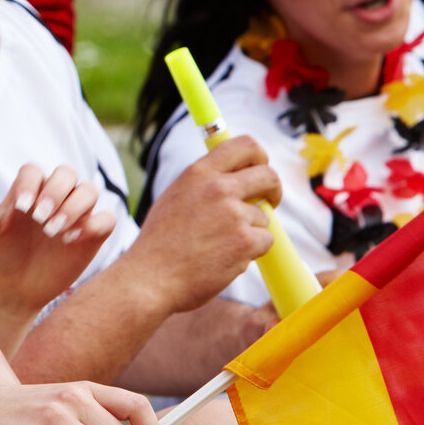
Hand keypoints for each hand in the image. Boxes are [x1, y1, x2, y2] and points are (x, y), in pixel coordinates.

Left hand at [0, 164, 115, 311]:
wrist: (15, 283)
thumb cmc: (0, 251)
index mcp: (29, 188)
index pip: (34, 171)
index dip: (30, 184)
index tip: (22, 208)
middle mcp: (56, 194)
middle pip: (66, 173)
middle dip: (56, 192)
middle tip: (41, 218)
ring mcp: (76, 212)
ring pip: (89, 191)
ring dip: (74, 207)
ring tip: (54, 231)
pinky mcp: (92, 233)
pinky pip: (106, 219)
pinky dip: (94, 225)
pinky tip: (72, 239)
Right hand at [130, 136, 280, 313]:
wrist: (150, 279)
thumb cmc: (159, 244)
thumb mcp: (174, 198)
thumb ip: (202, 184)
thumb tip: (231, 177)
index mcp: (198, 173)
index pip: (245, 145)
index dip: (260, 157)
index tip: (259, 171)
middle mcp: (217, 187)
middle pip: (268, 174)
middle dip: (273, 190)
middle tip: (268, 203)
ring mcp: (233, 214)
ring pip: (264, 216)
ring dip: (251, 231)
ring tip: (220, 246)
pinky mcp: (244, 241)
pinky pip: (266, 241)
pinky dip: (253, 252)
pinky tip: (226, 259)